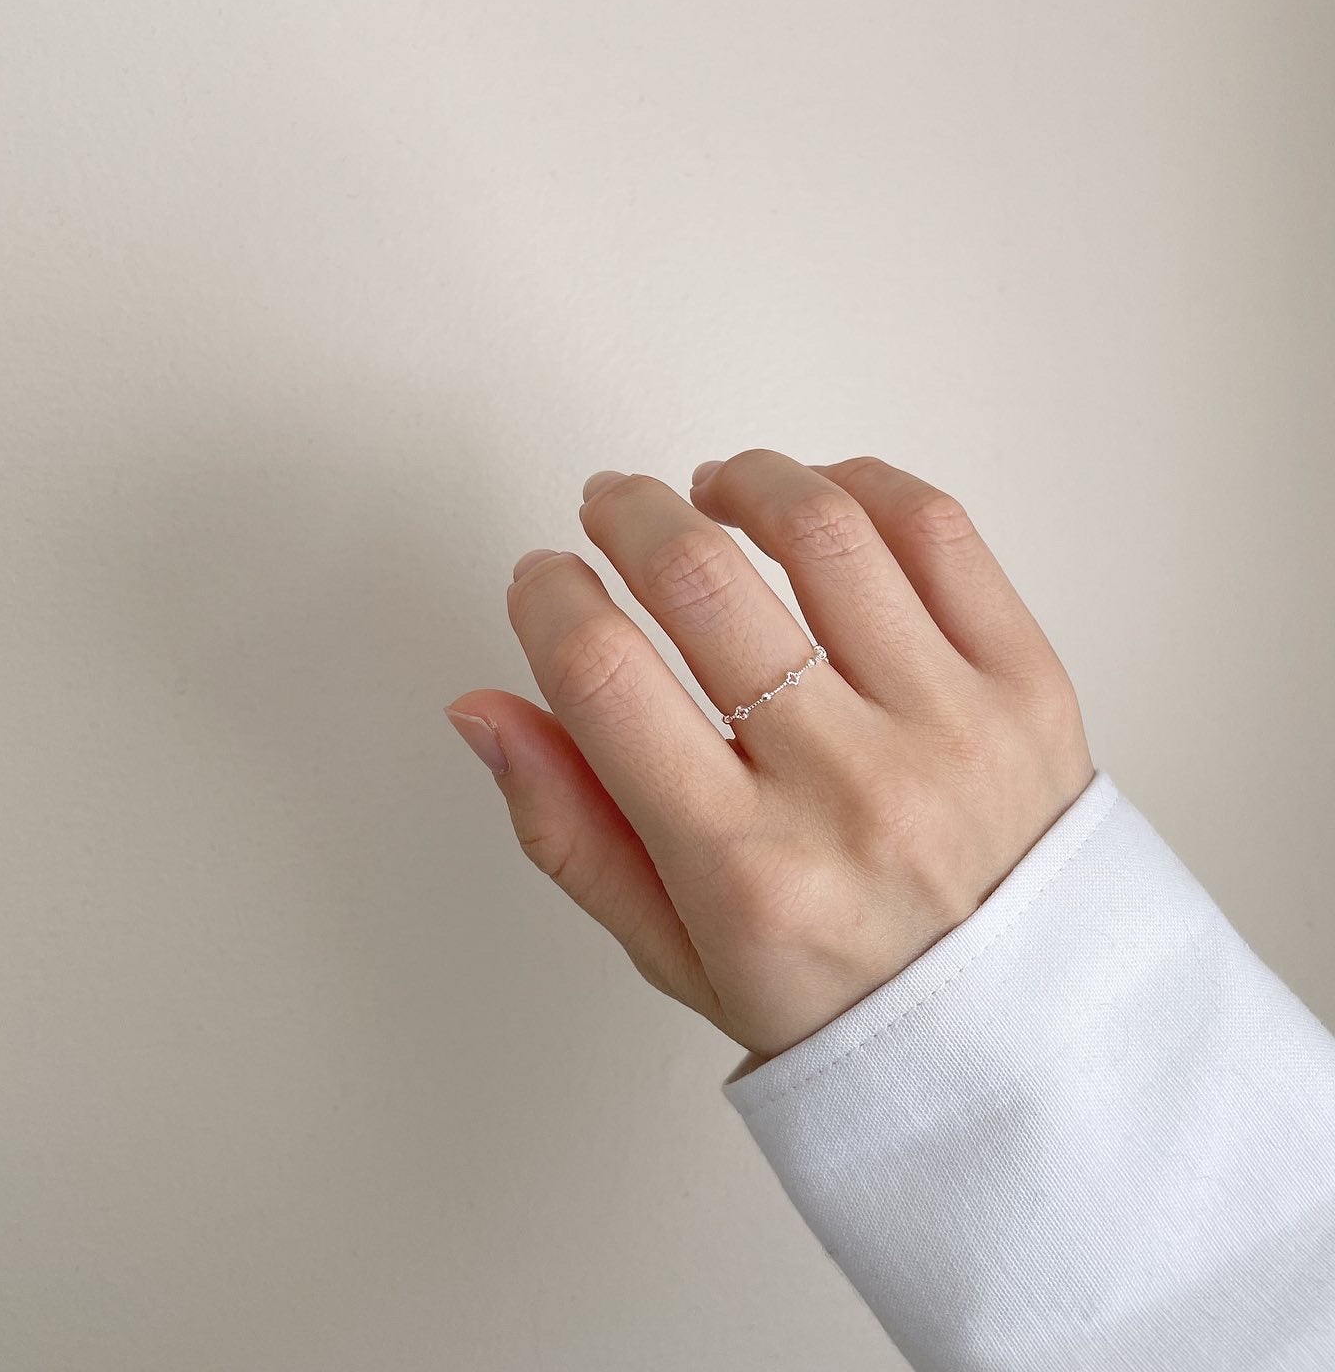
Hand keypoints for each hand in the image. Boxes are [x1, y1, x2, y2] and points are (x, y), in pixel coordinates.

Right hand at [444, 451, 1096, 1060]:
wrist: (1032, 1033)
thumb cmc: (845, 999)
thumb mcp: (678, 953)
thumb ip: (569, 830)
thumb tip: (482, 709)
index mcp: (744, 869)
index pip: (604, 676)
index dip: (548, 598)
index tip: (541, 578)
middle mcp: (848, 787)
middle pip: (700, 580)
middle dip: (626, 515)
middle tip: (608, 508)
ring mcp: (950, 725)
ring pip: (821, 530)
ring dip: (742, 480)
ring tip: (713, 490)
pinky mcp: (1029, 682)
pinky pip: (938, 532)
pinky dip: (860, 485)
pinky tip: (822, 498)